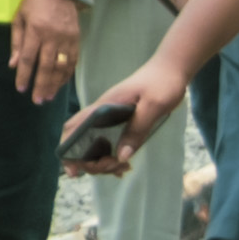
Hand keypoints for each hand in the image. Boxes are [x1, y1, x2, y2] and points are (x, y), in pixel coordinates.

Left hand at [5, 0, 84, 100]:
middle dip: (41, 85)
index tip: (21, 89)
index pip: (29, 59)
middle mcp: (52, 36)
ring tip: (48, 97)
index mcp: (36, 30)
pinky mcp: (77, 39)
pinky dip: (67, 74)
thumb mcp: (19, 18)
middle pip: (47, 66)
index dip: (24, 76)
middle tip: (37, 101)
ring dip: (55, 84)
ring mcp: (67, 38)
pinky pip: (73, 61)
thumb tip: (13, 65)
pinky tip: (61, 84)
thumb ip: (16, 42)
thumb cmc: (33, 4)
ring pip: (62, 66)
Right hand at [65, 51, 191, 171]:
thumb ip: (137, 129)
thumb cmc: (162, 83)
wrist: (171, 68)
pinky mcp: (121, 122)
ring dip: (104, 162)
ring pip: (96, 145)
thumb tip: (121, 156)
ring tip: (124, 167)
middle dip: (93, 162)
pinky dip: (114, 157)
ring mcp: (110, 118)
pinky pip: (110, 143)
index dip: (67, 150)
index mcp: (103, 107)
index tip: (75, 171)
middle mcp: (102, 114)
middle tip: (116, 167)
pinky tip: (126, 164)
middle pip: (81, 143)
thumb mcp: (154, 106)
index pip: (73, 127)